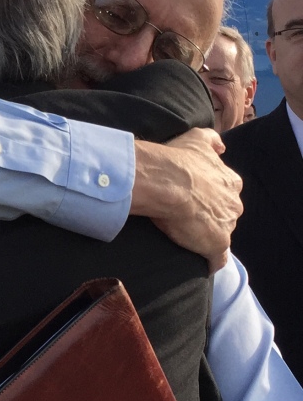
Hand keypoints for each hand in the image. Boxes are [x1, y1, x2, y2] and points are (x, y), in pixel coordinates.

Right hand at [130, 128, 241, 271]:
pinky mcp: (216, 244)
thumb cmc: (177, 160)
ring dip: (206, 236)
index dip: (209, 196)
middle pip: (225, 214)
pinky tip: (198, 261)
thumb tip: (221, 146)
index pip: (226, 192)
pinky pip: (216, 259)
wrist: (165, 182)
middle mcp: (234, 203)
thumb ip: (211, 139)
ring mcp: (227, 225)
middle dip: (210, 216)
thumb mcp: (196, 138)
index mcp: (230, 182)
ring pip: (220, 234)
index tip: (193, 197)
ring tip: (184, 235)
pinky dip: (209, 261)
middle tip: (186, 216)